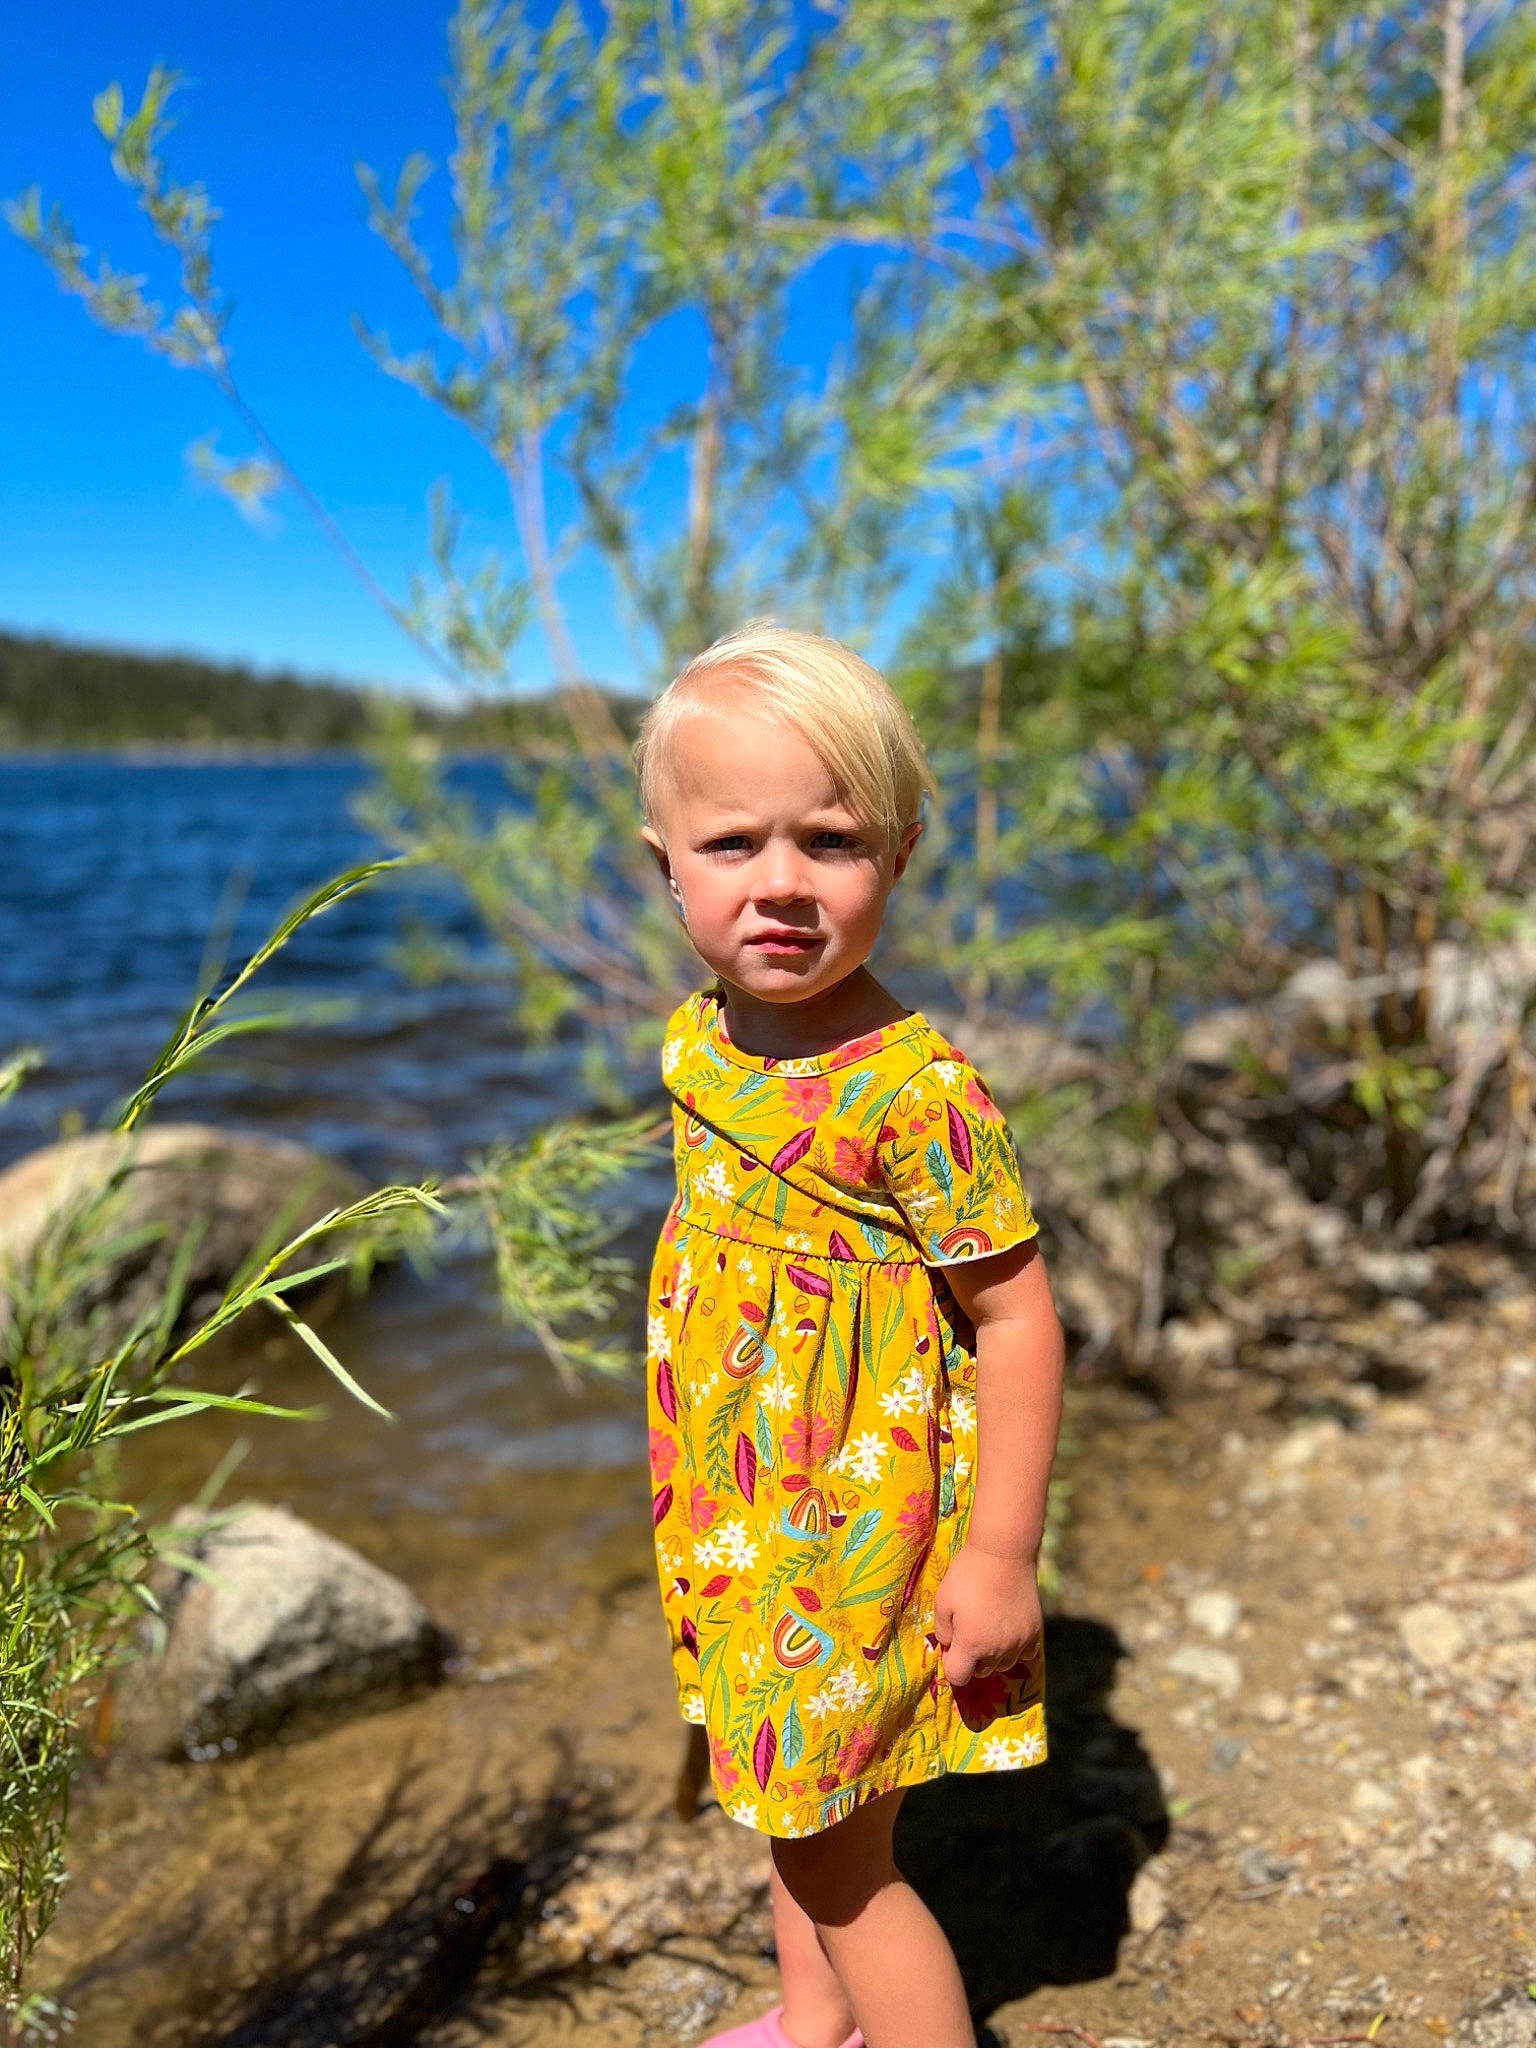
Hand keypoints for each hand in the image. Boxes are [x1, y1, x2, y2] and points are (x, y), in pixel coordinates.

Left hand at [932, 1540, 1042, 1689]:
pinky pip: (1025, 1654)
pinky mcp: (1035, 1631)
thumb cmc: (968, 1575)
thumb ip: (942, 1631)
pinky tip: (1007, 1629)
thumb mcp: (942, 1600)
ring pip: (1003, 1665)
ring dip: (993, 1655)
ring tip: (988, 1628)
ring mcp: (1019, 1642)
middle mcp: (997, 1650)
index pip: (958, 1676)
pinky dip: (1015, 1648)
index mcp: (971, 1644)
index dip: (950, 1664)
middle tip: (968, 1631)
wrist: (1004, 1553)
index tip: (951, 1646)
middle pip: (981, 1672)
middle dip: (971, 1659)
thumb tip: (948, 1646)